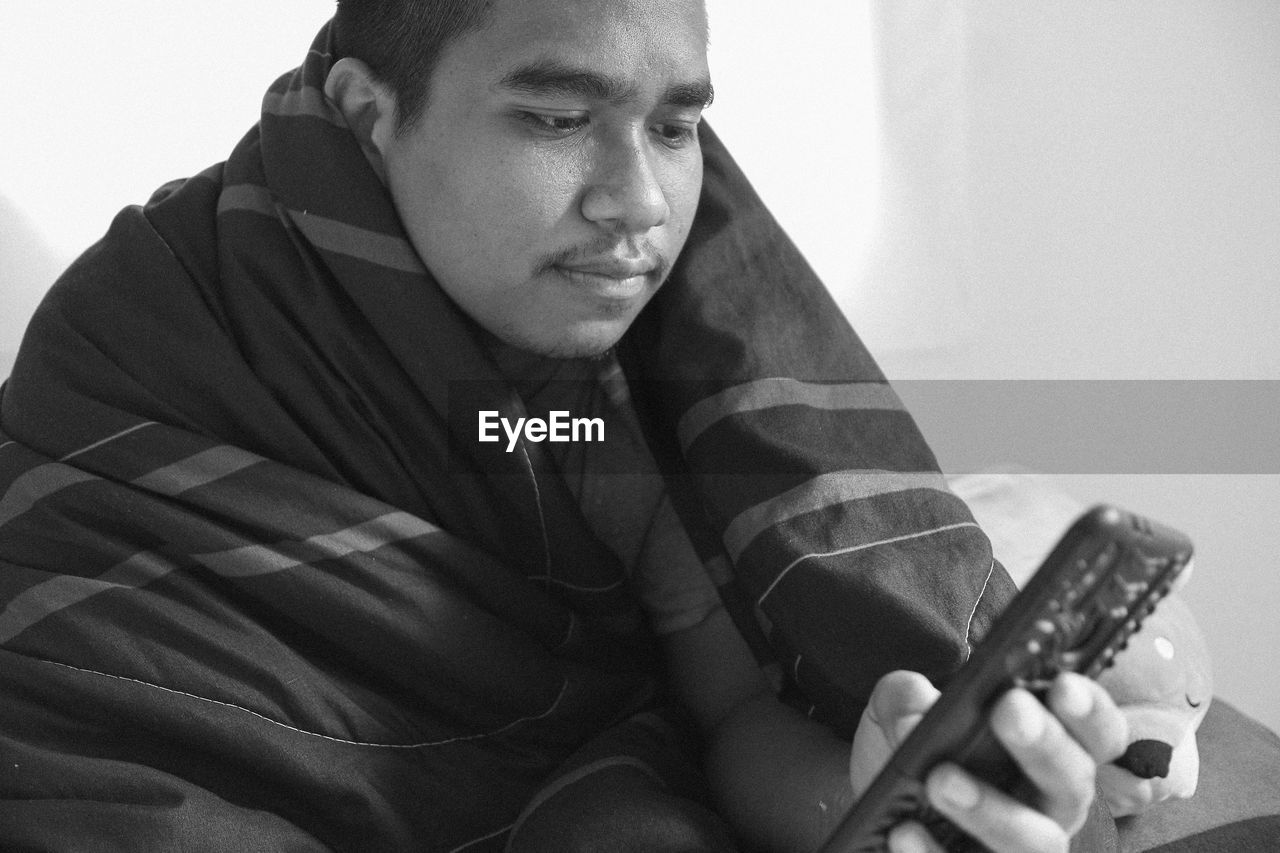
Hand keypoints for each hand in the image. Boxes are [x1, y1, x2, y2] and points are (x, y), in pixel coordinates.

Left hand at [849, 671, 1128, 852]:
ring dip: (993, 810)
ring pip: (1037, 841)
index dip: (1091, 711)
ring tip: (940, 779)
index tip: (1063, 684)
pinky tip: (904, 829)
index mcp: (1051, 752)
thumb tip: (916, 700)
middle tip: (1009, 709)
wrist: (881, 811)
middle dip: (1046, 744)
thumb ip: (906, 696)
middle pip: (1073, 781)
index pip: (1098, 733)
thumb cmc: (914, 754)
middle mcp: (1051, 804)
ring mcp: (1022, 848)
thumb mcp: (902, 713)